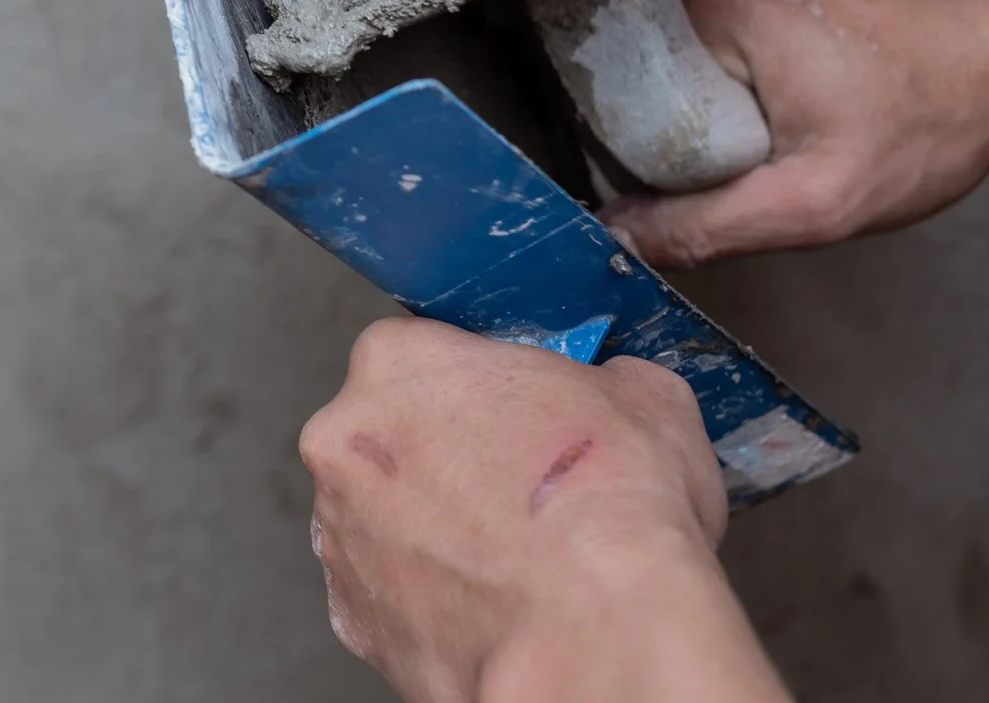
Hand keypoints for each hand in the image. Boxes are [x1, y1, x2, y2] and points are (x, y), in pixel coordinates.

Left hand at [300, 317, 786, 702]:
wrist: (592, 635)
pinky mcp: (354, 618)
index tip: (520, 418)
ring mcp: (341, 533)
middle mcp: (344, 441)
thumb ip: (608, 380)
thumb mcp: (647, 396)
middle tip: (519, 491)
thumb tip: (618, 390)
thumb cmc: (608, 513)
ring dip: (434, 529)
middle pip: (393, 435)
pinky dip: (432, 599)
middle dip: (448, 457)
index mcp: (397, 362)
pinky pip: (390, 595)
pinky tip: (492, 605)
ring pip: (385, 517)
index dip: (485, 388)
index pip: (430, 352)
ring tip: (514, 559)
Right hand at [599, 0, 988, 268]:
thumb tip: (619, 234)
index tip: (738, 167)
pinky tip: (802, 74)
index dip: (666, 152)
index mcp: (713, 2)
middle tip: (781, 141)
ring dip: (724, 86)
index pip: (630, 97)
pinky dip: (740, 54)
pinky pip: (714, 16)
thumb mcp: (820, 200)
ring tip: (803, 104)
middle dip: (702, 117)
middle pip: (656, 68)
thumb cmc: (936, 114)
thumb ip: (709, 224)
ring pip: (683, 46)